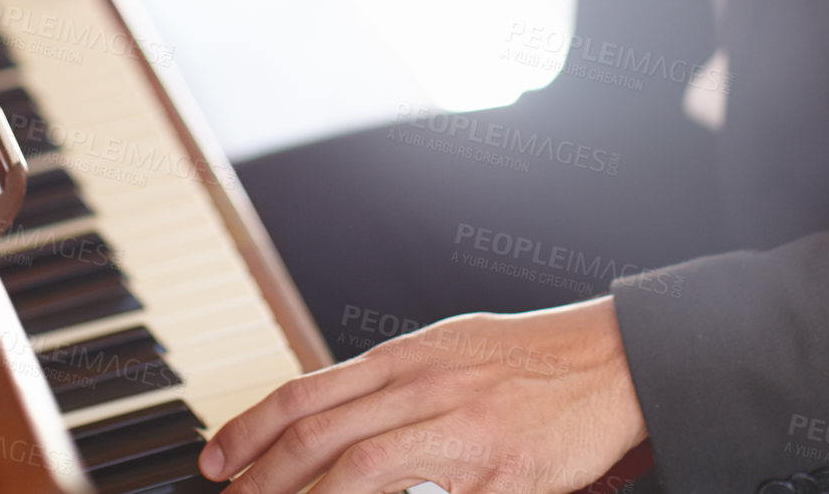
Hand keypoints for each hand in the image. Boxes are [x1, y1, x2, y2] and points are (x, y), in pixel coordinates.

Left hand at [198, 299, 647, 493]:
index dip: (251, 428)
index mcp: (409, 356)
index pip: (307, 392)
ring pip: (359, 471)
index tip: (216, 461)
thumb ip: (396, 381)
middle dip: (261, 480)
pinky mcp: (501, 475)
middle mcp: (424, 387)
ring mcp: (461, 432)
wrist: (613, 358)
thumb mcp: (451, 349)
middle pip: (320, 437)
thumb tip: (337, 408)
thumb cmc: (533, 357)